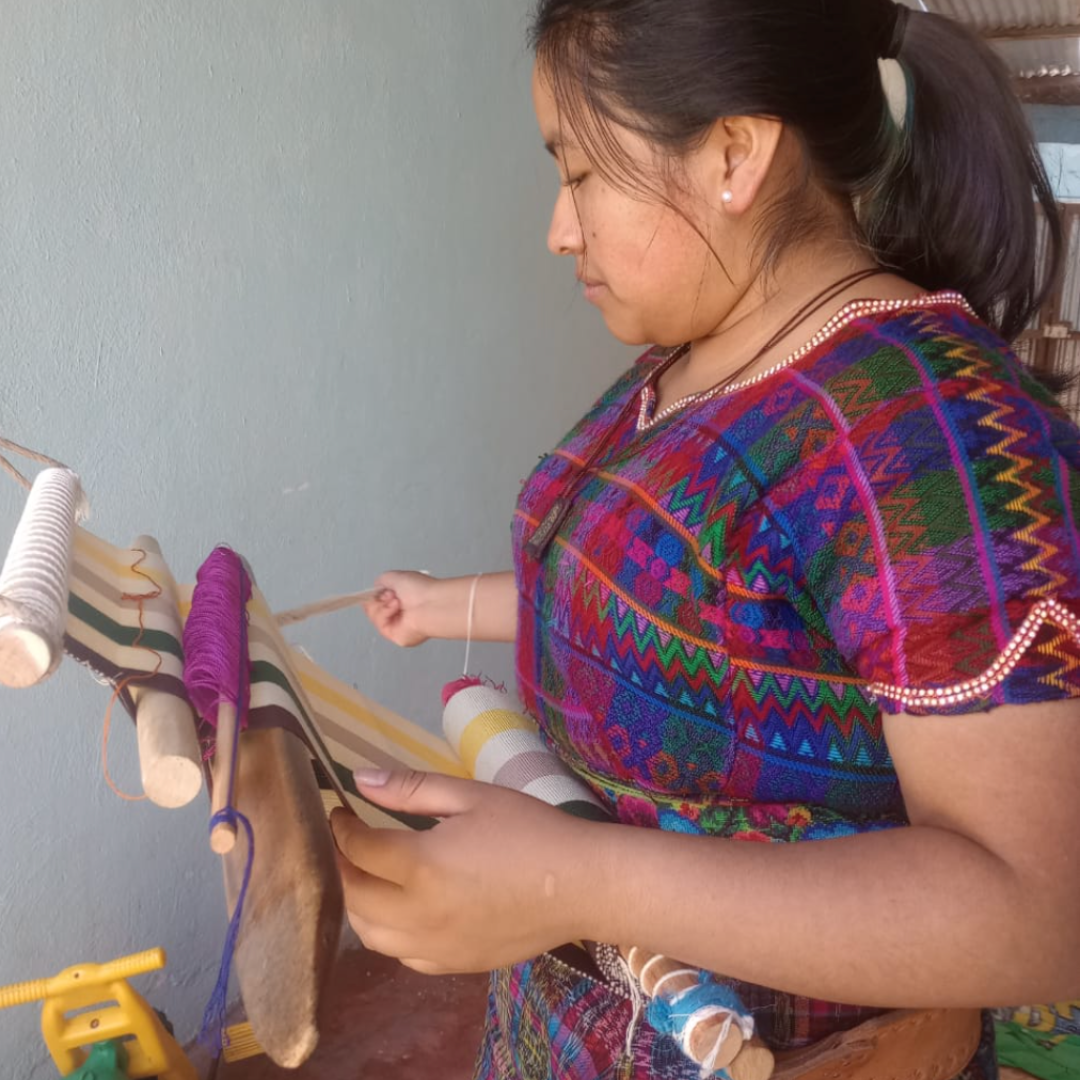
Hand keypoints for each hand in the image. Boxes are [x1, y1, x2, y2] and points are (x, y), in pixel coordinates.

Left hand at [330, 770, 598, 973]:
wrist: (581, 884)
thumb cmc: (530, 830)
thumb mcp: (471, 796)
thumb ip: (411, 789)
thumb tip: (359, 780)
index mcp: (422, 866)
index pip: (358, 849)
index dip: (341, 827)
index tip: (340, 810)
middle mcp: (419, 915)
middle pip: (353, 896)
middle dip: (340, 866)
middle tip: (346, 842)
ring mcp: (435, 947)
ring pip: (370, 935)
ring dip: (358, 904)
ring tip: (368, 875)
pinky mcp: (453, 965)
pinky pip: (402, 955)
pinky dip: (388, 932)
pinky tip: (402, 909)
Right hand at [363, 571, 439, 647]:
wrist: (431, 603)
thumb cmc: (421, 589)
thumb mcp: (395, 576)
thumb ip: (382, 581)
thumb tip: (376, 586)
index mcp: (403, 599)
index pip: (381, 599)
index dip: (376, 594)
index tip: (375, 591)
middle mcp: (401, 613)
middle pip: (374, 608)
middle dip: (379, 598)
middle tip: (391, 594)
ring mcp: (398, 625)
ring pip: (374, 616)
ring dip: (382, 605)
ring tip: (396, 600)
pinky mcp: (396, 636)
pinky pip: (379, 624)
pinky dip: (384, 613)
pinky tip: (396, 607)